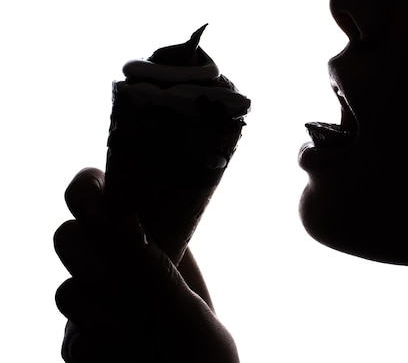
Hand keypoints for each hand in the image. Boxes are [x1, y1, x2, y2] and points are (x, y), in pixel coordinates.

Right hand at [54, 168, 238, 361]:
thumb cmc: (207, 355)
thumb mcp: (191, 313)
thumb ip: (158, 272)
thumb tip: (126, 221)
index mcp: (152, 243)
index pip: (106, 196)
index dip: (88, 193)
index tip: (100, 216)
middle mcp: (117, 267)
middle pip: (68, 236)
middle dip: (93, 264)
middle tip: (128, 292)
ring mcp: (95, 304)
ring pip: (68, 292)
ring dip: (110, 322)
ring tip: (149, 341)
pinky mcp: (81, 341)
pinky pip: (72, 340)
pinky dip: (105, 353)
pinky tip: (136, 358)